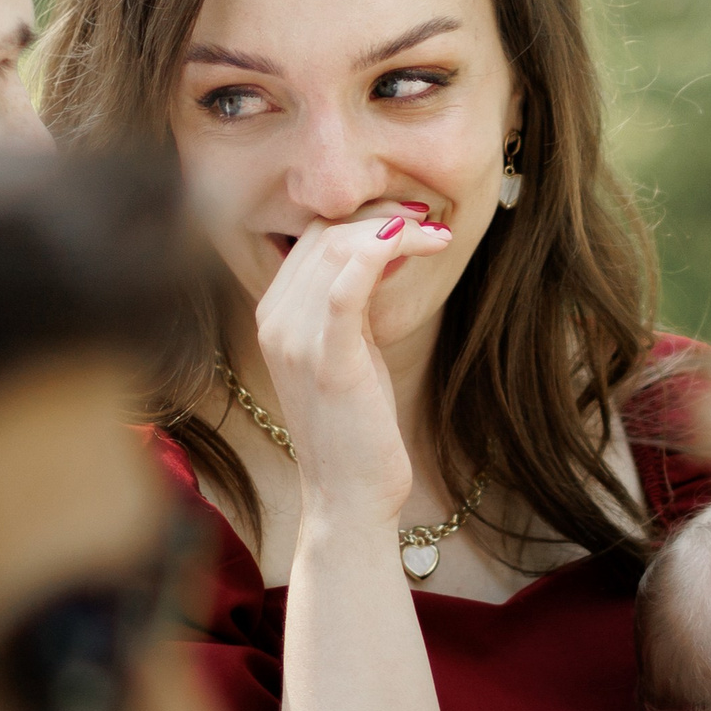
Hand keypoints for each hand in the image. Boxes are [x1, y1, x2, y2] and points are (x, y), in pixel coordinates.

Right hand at [250, 205, 452, 523]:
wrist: (347, 494)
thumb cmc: (354, 425)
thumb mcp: (347, 350)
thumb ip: (350, 301)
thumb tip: (384, 246)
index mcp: (273, 314)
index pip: (313, 236)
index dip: (365, 217)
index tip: (412, 221)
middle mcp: (274, 320)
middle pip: (324, 234)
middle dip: (384, 216)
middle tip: (432, 224)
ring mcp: (295, 340)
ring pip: (338, 249)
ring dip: (396, 231)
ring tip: (437, 238)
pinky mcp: (328, 360)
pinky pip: (346, 287)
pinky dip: (380, 253)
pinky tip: (414, 244)